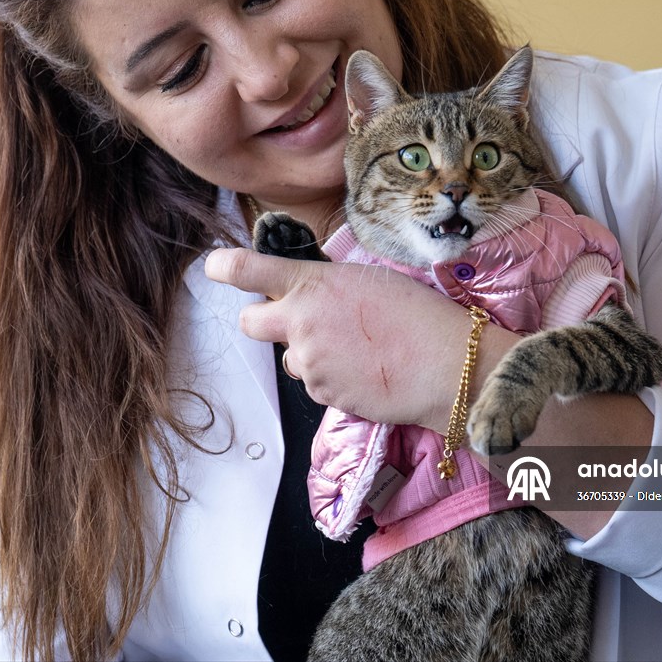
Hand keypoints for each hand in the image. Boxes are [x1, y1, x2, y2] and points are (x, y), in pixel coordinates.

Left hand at [204, 247, 486, 429]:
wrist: (447, 364)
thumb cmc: (419, 314)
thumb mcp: (370, 281)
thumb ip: (328, 285)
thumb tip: (310, 294)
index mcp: (314, 283)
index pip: (249, 270)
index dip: (223, 267)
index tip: (214, 267)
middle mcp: (301, 321)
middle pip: (250, 322)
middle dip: (265, 321)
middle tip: (298, 321)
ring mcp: (310, 361)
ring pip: (290, 358)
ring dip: (311, 354)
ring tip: (356, 351)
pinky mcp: (323, 394)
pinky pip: (315, 384)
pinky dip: (333, 379)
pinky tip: (365, 371)